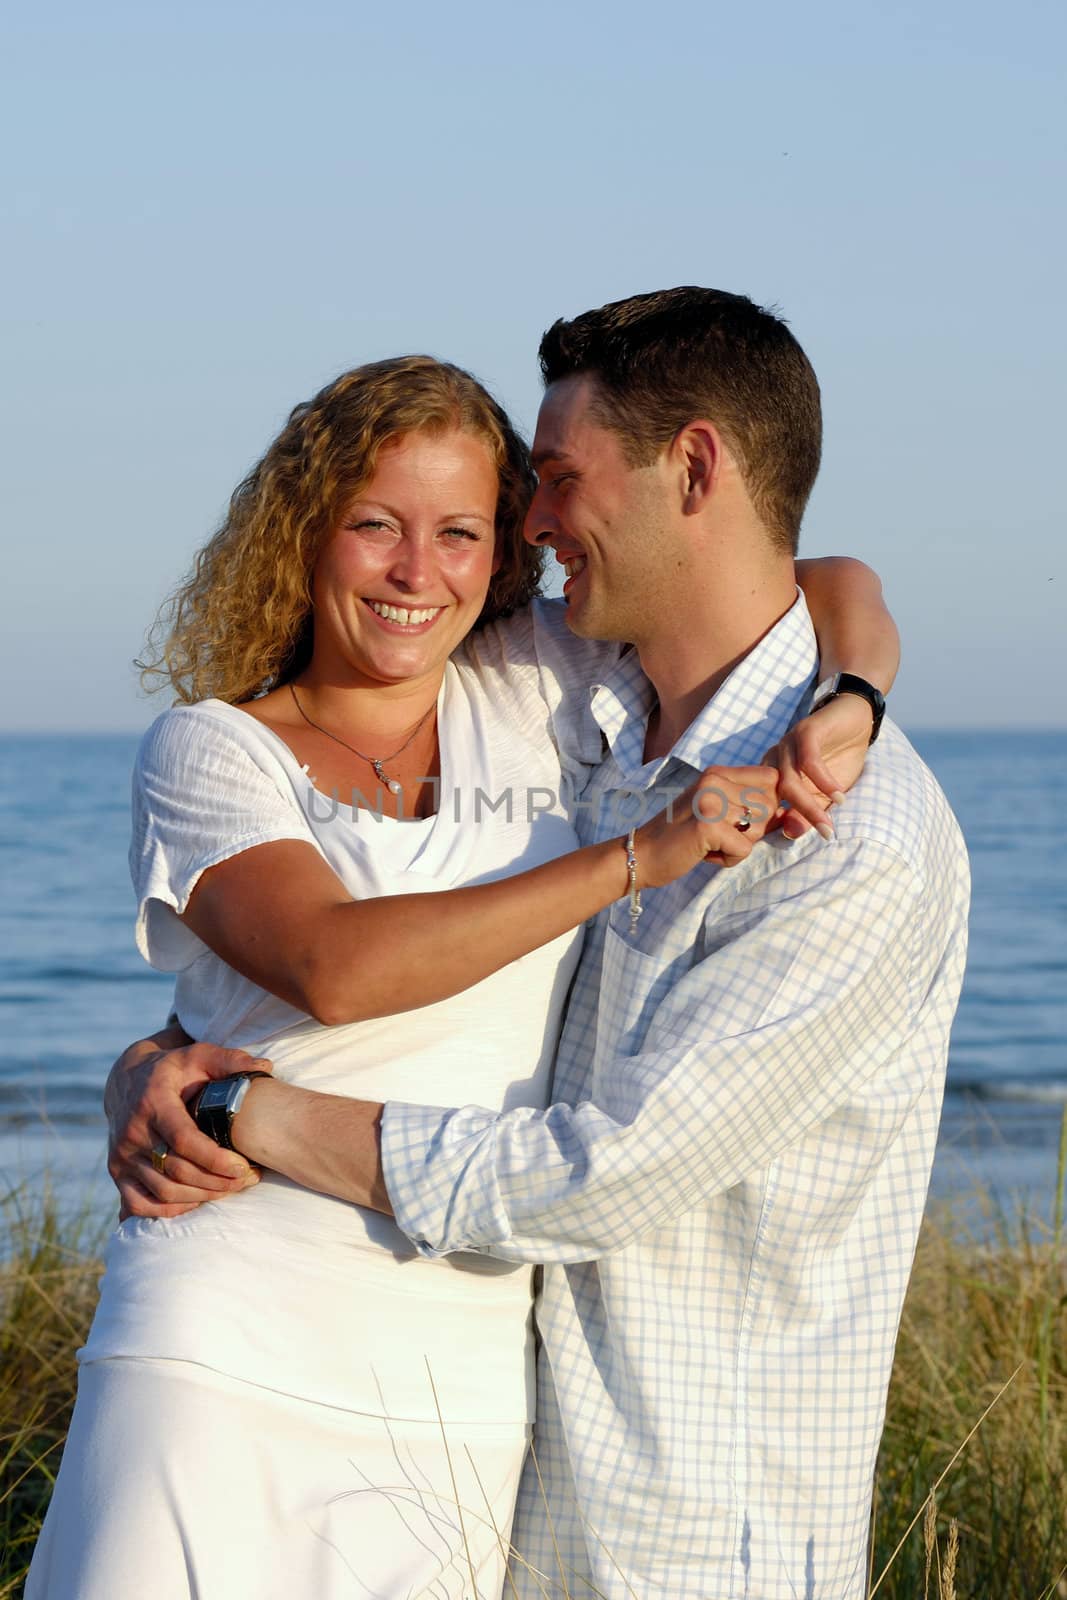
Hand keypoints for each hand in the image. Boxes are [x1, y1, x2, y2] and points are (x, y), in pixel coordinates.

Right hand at [106, 1029, 271, 1218]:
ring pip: (164, 1191)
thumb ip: (230, 1060)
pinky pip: (140, 1205)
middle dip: (217, 1181)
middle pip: (177, 1171)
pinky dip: (171, 1210)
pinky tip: (198, 1200)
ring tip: (232, 1188)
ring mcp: (121, 1156)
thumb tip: (266, 1067)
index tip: (244, 1167)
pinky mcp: (117, 1172)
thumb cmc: (174, 1070)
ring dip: (202, 1197)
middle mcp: (132, 1132)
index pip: (183, 1140)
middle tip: (247, 1179)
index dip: (215, 1159)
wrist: (127, 1081)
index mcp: (153, 1102)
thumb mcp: (198, 1055)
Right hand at [634, 765, 779, 882]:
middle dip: (753, 830)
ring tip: (711, 844)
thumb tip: (788, 811)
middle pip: (769, 805)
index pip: (772, 778)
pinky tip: (706, 854)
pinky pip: (744, 849)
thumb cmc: (681, 838)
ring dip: (739, 846)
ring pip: (759, 829)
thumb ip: (748, 806)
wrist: (640, 855)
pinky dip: (729, 859)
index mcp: (718, 772)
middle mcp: (714, 780)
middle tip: (720, 836)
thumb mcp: (714, 811)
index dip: (770, 803)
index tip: (746, 821)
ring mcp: (710, 800)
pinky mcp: (708, 825)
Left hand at [765, 693, 873, 839]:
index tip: (795, 843)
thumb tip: (791, 835)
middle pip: (776, 794)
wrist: (856, 718)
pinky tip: (838, 795)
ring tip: (829, 822)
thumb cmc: (838, 758)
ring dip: (810, 804)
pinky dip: (823, 780)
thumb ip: (809, 812)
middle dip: (799, 818)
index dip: (777, 825)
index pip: (766, 804)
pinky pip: (808, 760)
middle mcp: (775, 759)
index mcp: (773, 774)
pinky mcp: (806, 730)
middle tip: (823, 834)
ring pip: (790, 780)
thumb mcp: (825, 792)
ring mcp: (788, 744)